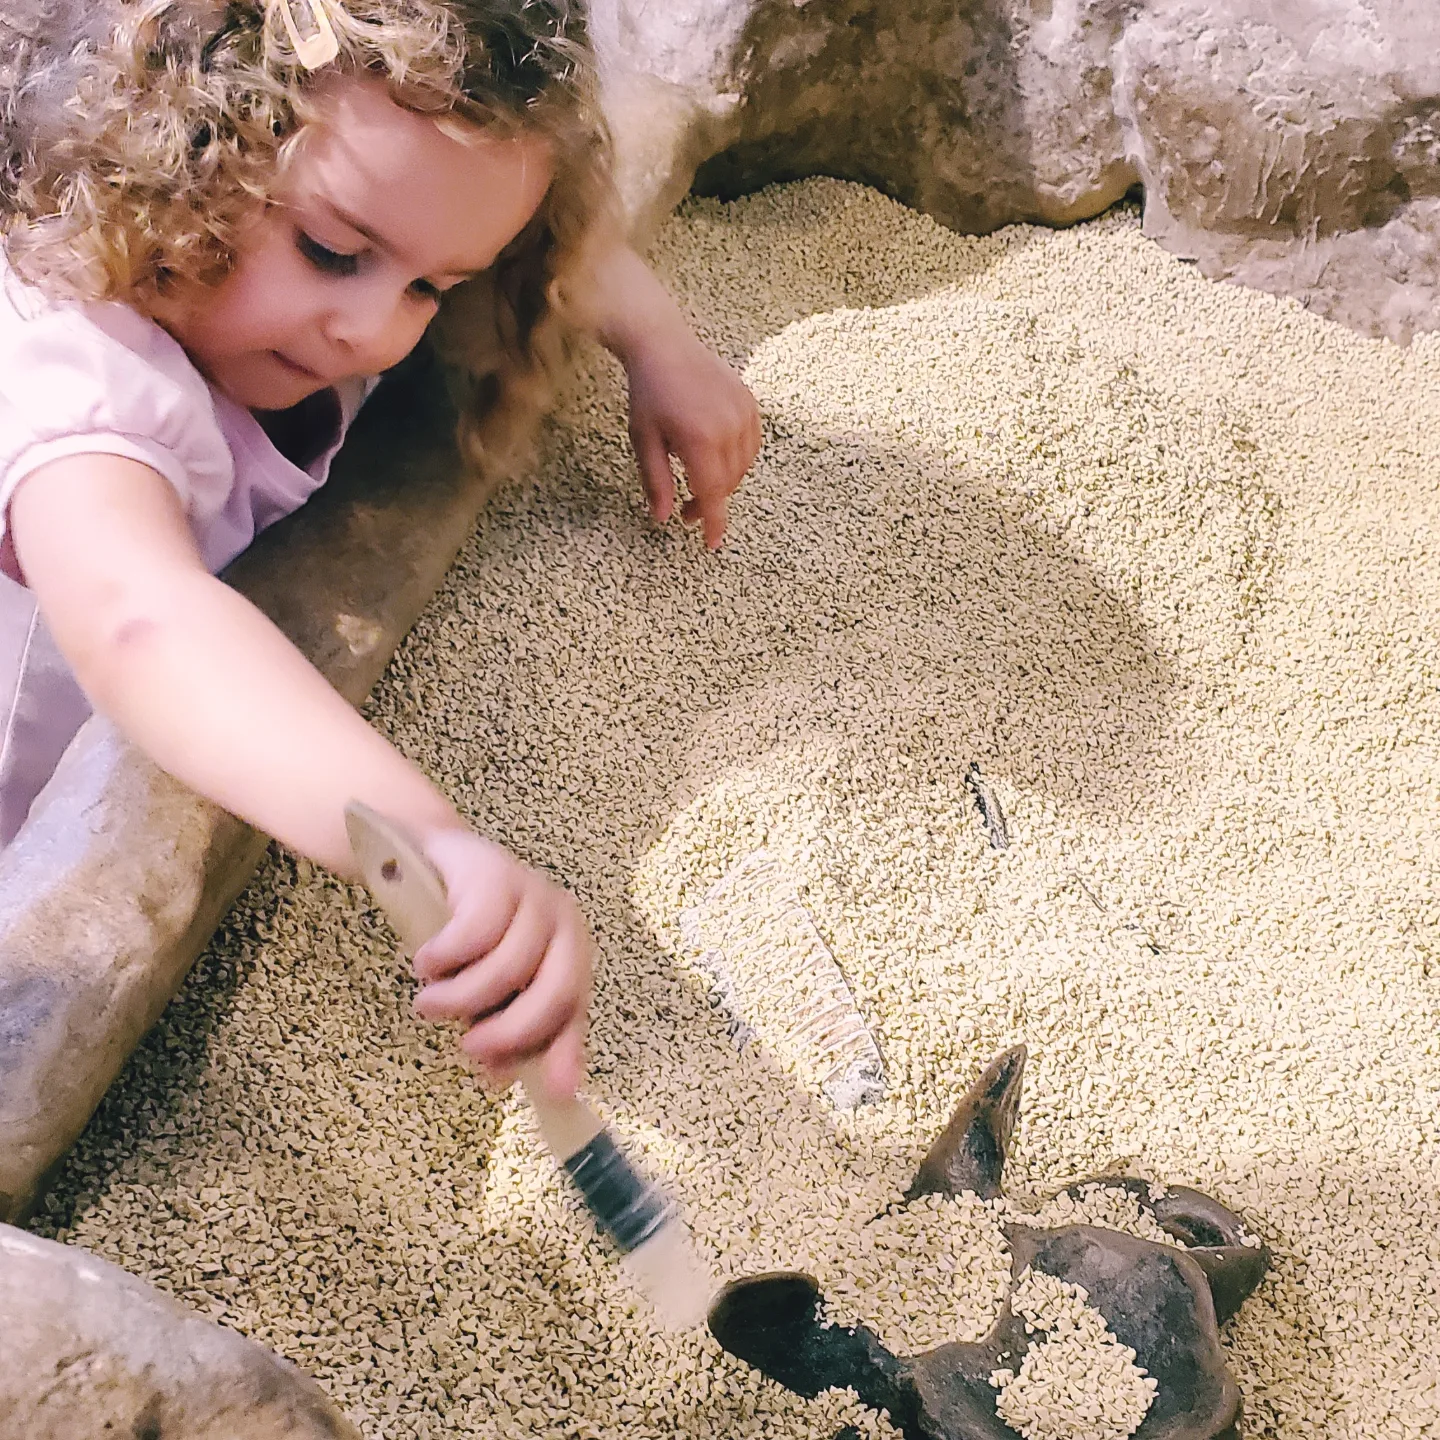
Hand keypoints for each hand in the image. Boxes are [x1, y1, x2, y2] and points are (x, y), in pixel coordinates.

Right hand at [409, 829, 593, 1096]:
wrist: (429, 858)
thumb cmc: (467, 929)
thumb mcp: (492, 984)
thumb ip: (506, 1027)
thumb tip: (503, 1079)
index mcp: (571, 951)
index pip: (573, 1009)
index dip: (560, 1051)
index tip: (549, 1092)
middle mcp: (562, 921)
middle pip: (553, 991)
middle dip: (510, 1031)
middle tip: (467, 1047)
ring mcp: (532, 894)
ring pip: (508, 968)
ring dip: (460, 997)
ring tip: (429, 1002)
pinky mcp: (495, 875)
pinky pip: (474, 933)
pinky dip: (445, 957)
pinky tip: (426, 962)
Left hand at [623, 325, 761, 549]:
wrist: (664, 346)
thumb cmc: (648, 394)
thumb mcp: (643, 441)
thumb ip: (656, 482)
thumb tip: (664, 518)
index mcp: (699, 439)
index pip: (712, 494)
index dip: (714, 523)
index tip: (712, 544)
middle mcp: (728, 427)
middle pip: (727, 484)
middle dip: (709, 503)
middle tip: (686, 509)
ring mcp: (744, 414)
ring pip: (742, 468)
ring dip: (723, 483)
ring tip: (698, 480)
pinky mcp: (751, 404)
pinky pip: (751, 447)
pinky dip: (737, 461)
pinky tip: (716, 458)